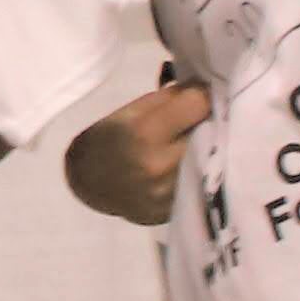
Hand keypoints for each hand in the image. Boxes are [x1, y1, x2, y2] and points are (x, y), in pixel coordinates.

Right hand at [68, 79, 208, 225]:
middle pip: (211, 132)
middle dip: (209, 121)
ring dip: (208, 147)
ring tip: (197, 141)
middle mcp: (160, 166)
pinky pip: (200, 183)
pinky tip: (190, 165)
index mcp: (145, 134)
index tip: (198, 95)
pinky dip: (199, 171)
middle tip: (201, 118)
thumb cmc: (105, 139)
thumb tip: (203, 89)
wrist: (88, 183)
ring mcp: (168, 194)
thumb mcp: (129, 110)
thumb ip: (168, 99)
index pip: (199, 104)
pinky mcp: (174, 211)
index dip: (200, 94)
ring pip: (210, 160)